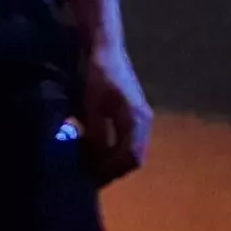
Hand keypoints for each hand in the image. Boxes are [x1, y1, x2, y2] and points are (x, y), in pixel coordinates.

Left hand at [76, 42, 151, 182]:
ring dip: (111, 162)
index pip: (131, 157)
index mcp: (137, 121)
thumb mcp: (92, 105)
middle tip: (87, 178)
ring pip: (130, 152)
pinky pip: (125, 142)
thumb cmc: (99, 75)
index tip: (90, 179)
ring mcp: (140, 119)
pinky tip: (93, 152)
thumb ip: (96, 133)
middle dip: (112, 171)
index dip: (111, 172)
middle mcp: (144, 122)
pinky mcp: (132, 116)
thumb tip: (95, 160)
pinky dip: (111, 151)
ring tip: (88, 168)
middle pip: (133, 158)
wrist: (105, 50)